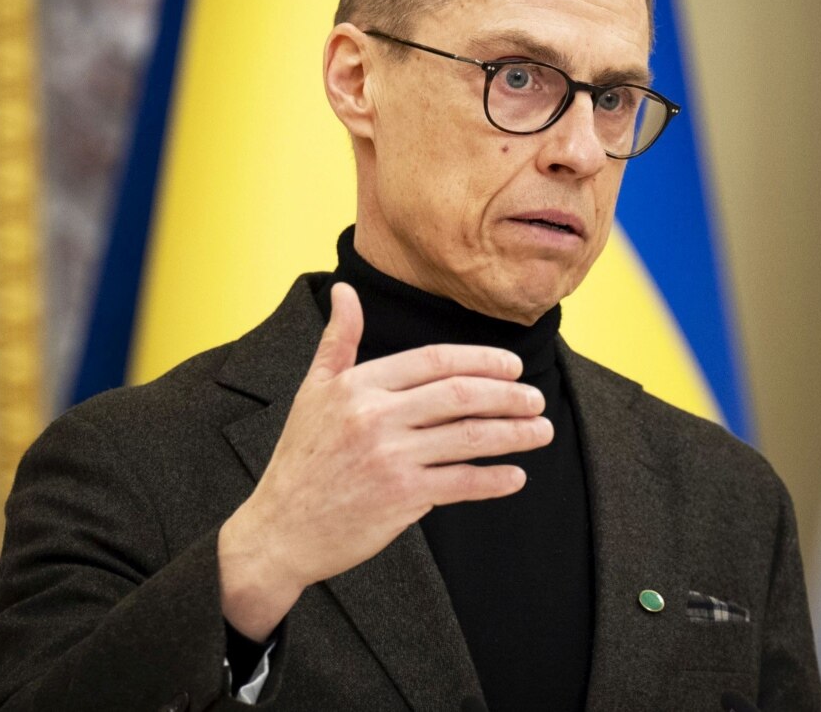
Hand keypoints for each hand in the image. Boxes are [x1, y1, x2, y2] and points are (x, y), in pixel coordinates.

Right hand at [217, 282, 550, 639]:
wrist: (278, 531)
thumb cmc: (300, 457)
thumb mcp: (312, 391)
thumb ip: (338, 339)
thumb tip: (346, 289)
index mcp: (358, 386)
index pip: (433, 361)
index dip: (481, 360)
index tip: (513, 367)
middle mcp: (375, 418)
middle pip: (460, 396)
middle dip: (508, 396)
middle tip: (537, 399)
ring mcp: (390, 459)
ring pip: (468, 438)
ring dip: (514, 434)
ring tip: (542, 431)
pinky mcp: (400, 498)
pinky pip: (461, 484)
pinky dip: (494, 480)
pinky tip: (516, 476)